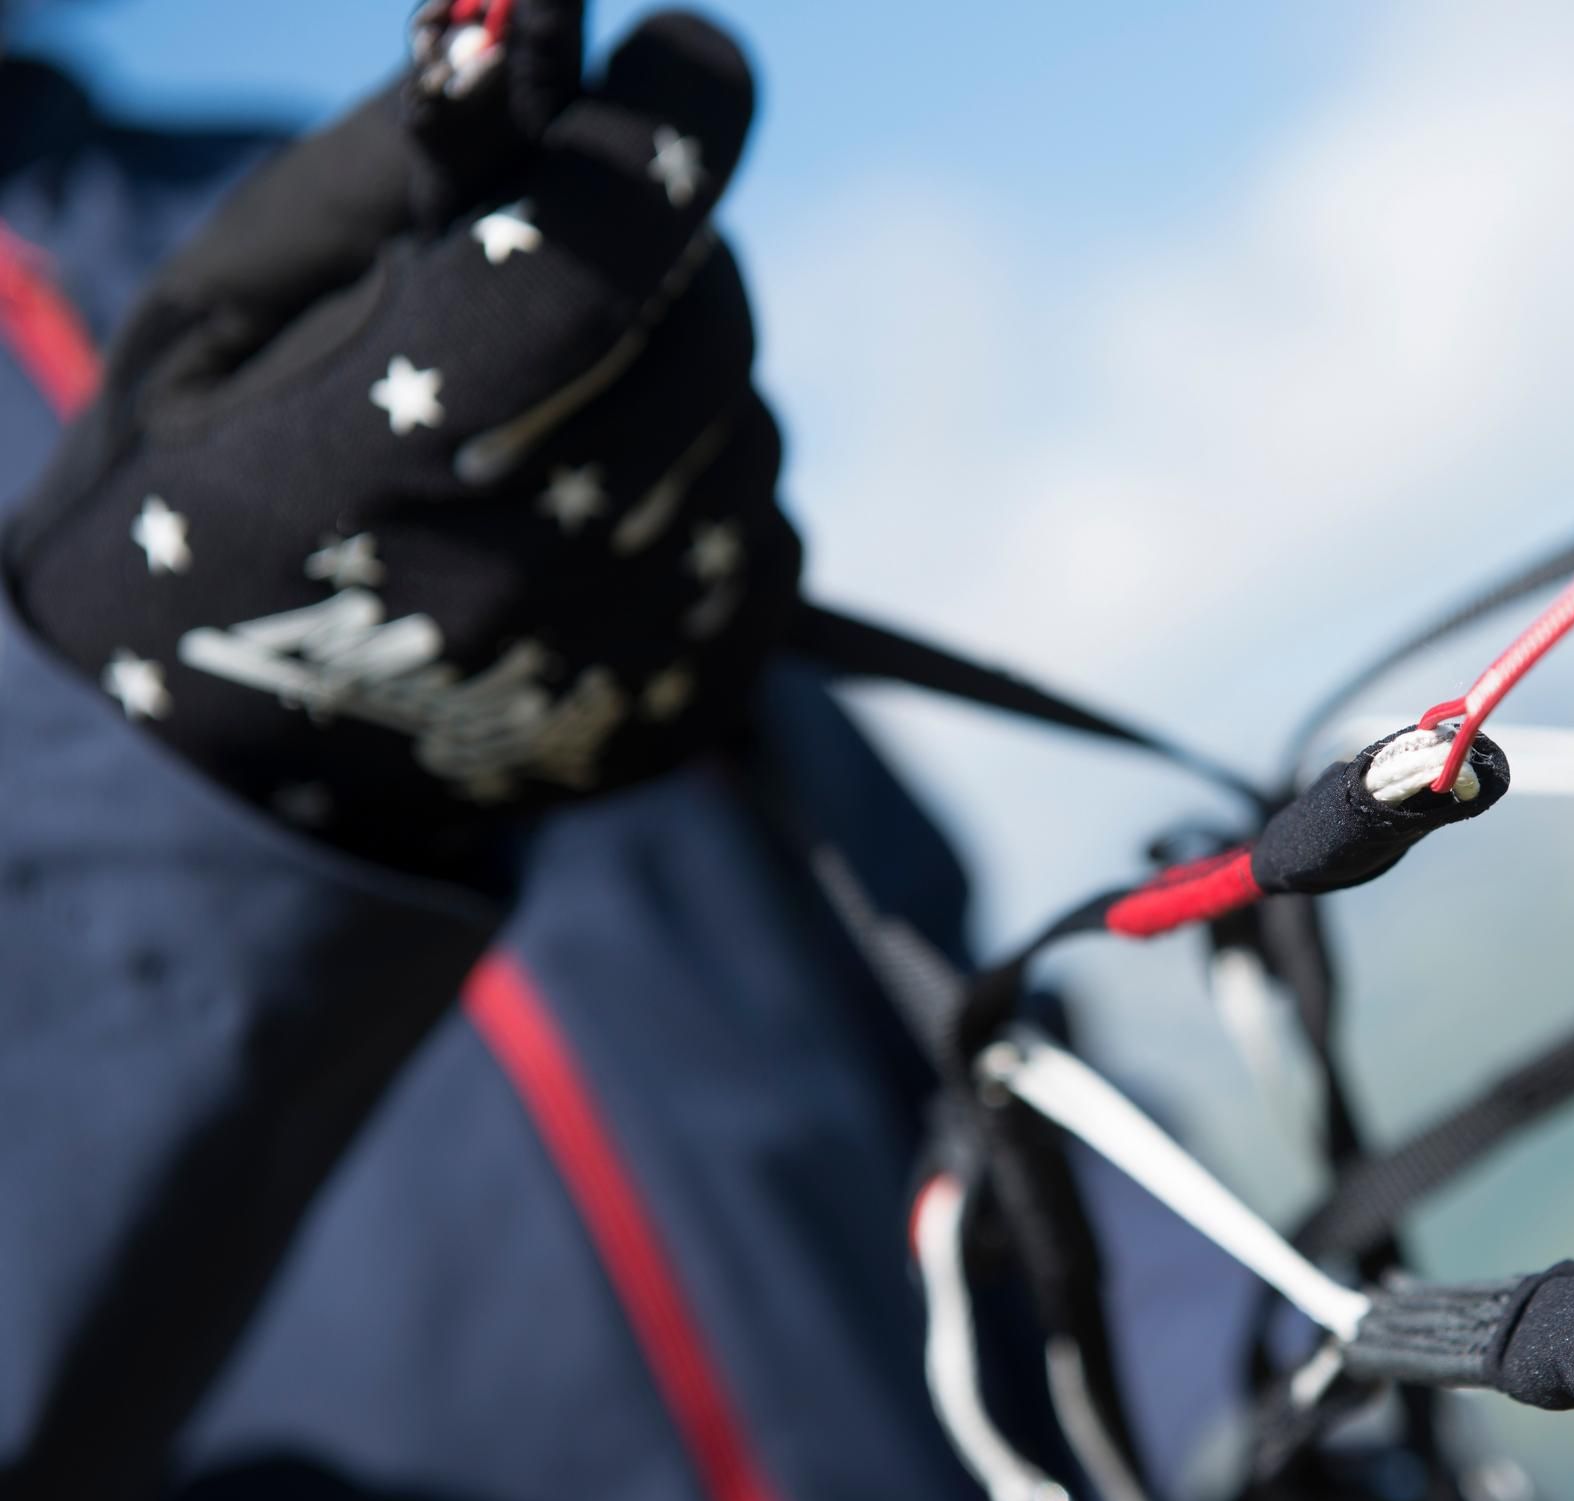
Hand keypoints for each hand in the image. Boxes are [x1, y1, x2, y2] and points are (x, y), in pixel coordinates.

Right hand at [2, 10, 798, 872]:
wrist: (220, 750)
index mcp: (369, 453)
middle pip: (701, 325)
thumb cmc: (201, 476)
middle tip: (580, 238)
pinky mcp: (688, 701)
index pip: (585, 263)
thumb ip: (397, 162)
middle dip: (666, 240)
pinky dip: (703, 477)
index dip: (664, 133)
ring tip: (555, 397)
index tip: (693, 59)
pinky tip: (594, 494)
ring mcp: (618, 659)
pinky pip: (767, 524)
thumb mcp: (234, 295)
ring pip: (747, 421)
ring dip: (681, 366)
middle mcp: (520, 577)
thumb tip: (531, 25)